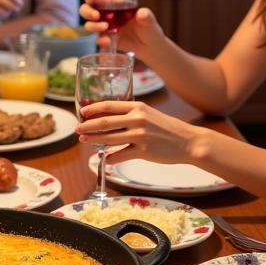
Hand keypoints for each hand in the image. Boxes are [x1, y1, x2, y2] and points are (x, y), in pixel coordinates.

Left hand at [76, 100, 200, 163]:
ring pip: (109, 138)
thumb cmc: (167, 128)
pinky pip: (120, 155)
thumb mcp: (149, 114)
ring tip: (84, 140)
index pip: (109, 105)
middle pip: (104, 121)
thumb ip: (130, 115)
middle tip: (77, 129)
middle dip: (87, 126)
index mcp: (138, 107)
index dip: (92, 109)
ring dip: (93, 140)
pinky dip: (111, 157)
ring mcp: (140, 135)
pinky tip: (106, 159)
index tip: (82, 112)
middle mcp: (137, 119)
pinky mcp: (143, 151)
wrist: (187, 141)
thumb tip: (108, 119)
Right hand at [80, 0, 164, 54]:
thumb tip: (142, 13)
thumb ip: (147, 16)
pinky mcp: (106, 39)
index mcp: (115, 4)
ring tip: (106, 28)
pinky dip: (100, 40)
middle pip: (87, 9)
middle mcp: (107, 14)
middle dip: (88, 11)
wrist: (150, 48)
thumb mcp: (150, 21)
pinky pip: (97, 39)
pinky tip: (108, 42)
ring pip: (89, 24)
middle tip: (96, 16)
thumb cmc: (150, 29)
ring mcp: (105, 27)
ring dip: (93, 26)